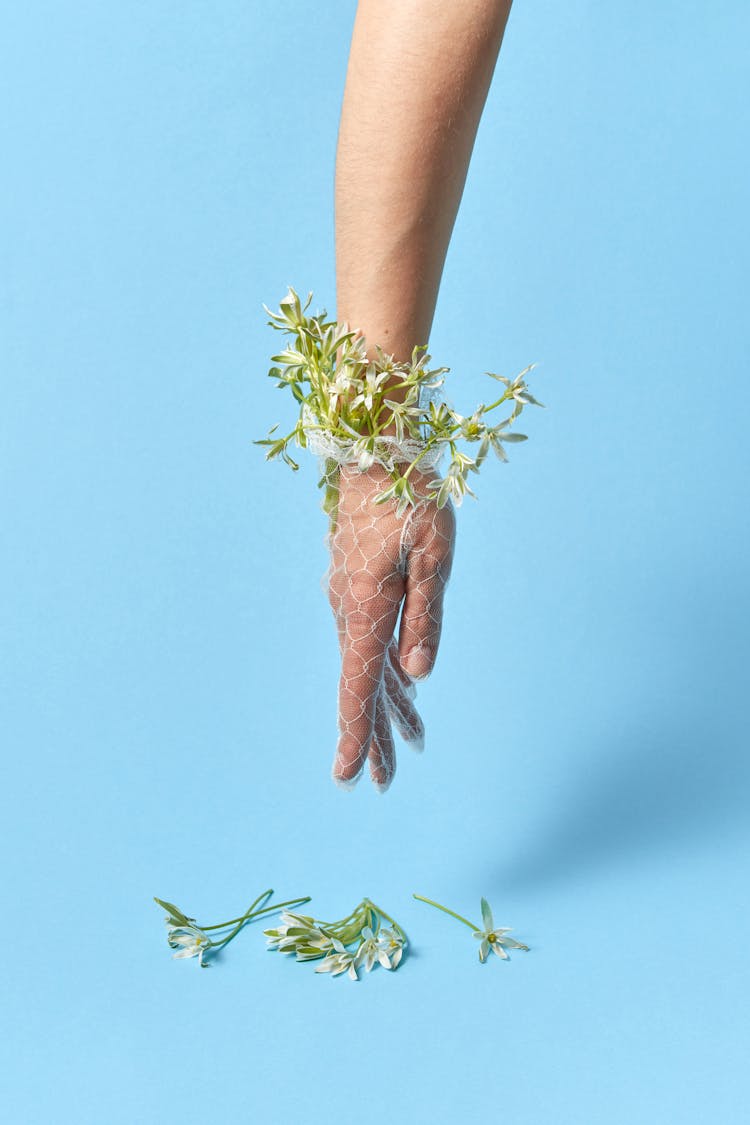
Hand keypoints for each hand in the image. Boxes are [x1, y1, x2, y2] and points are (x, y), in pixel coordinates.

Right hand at [326, 461, 455, 790]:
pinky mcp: (360, 588)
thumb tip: (419, 675)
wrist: (375, 452)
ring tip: (411, 748)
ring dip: (386, 709)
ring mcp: (351, 600)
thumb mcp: (434, 555)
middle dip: (374, 736)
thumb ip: (426, 617)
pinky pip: (373, 642)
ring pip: (369, 667)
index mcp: (366, 609)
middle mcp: (350, 612)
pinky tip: (406, 689)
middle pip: (362, 686)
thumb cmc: (410, 498)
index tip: (348, 779)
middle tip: (382, 786)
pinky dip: (389, 674)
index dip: (356, 735)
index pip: (358, 686)